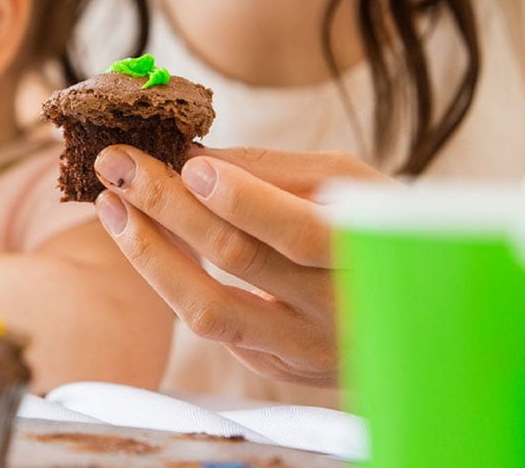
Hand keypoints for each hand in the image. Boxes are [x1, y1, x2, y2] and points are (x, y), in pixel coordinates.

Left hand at [92, 145, 393, 386]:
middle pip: (239, 260)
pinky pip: (212, 326)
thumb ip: (273, 170)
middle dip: (168, 205)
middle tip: (117, 163)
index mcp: (367, 254)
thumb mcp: (347, 183)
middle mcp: (337, 311)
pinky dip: (171, 280)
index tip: (188, 164)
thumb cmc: (371, 223)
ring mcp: (303, 349)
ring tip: (112, 206)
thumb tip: (189, 157)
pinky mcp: (276, 367)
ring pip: (210, 311)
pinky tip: (144, 242)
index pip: (299, 231)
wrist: (413, 311)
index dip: (242, 198)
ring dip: (149, 253)